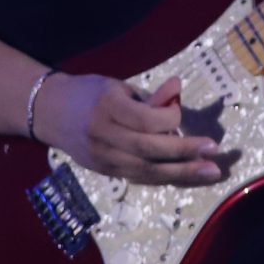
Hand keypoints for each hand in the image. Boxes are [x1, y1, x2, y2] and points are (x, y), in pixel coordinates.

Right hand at [35, 73, 221, 186]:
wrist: (48, 112)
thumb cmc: (89, 93)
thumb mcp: (118, 86)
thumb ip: (149, 95)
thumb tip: (178, 88)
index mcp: (107, 107)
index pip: (145, 120)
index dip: (170, 118)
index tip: (179, 110)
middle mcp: (103, 135)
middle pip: (149, 149)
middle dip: (185, 152)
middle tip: (215, 151)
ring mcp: (101, 157)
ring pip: (145, 170)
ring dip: (181, 172)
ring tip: (210, 171)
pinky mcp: (103, 170)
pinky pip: (138, 177)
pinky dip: (163, 177)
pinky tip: (185, 175)